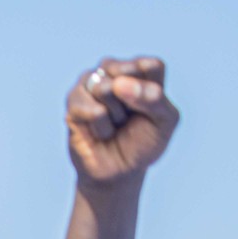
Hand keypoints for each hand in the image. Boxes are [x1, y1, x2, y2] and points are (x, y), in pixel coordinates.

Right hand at [67, 58, 178, 188]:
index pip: (148, 66)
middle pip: (124, 72)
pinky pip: (86, 106)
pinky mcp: (73, 102)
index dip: (149, 90)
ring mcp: (91, 85)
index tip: (150, 109)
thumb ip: (153, 98)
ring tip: (114, 125)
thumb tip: (118, 84)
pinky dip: (98, 125)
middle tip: (128, 119)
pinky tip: (100, 132)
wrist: (117, 172)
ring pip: (102, 86)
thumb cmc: (143, 143)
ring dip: (113, 114)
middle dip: (130, 103)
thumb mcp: (165, 122)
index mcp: (142, 73)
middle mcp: (114, 73)